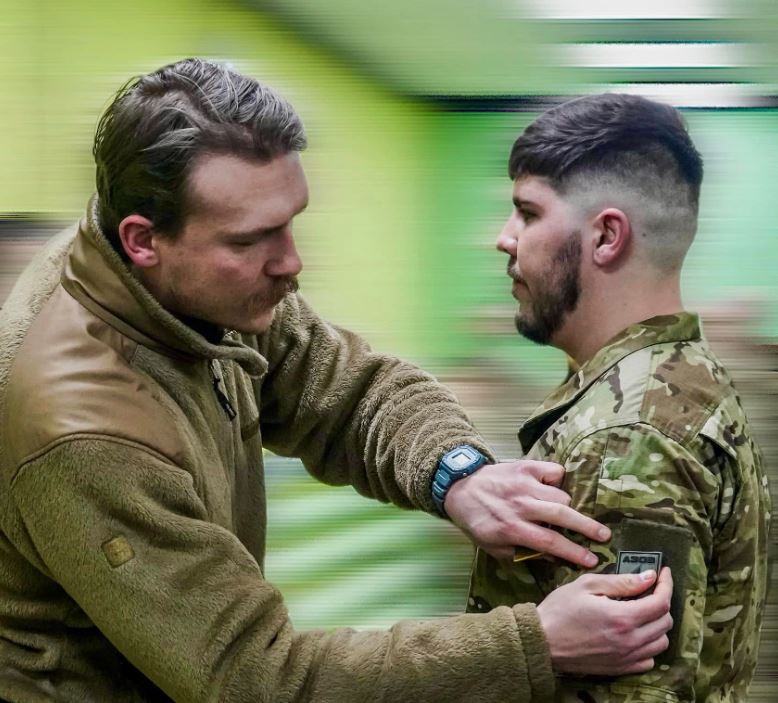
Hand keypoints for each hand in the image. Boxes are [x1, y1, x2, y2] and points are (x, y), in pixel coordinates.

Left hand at [444, 460, 609, 566]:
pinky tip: (553, 487)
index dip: (574, 552)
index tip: (592, 560)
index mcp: (512, 528)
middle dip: (587, 527)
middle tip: (604, 536)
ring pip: (561, 495)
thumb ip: (521, 553)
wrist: (460, 486)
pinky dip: (558, 479)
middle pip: (563, 515)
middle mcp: (521, 505)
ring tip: (566, 513)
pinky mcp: (526, 466)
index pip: (550, 542)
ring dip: (567, 506)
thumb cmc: (478, 520)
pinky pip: (554, 471)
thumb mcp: (493, 546)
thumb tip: (551, 558)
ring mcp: (524, 483)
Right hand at [537, 568, 673, 675]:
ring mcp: (626, 657)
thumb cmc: (560, 610)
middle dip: (662, 602)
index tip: (663, 573)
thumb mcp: (586, 585)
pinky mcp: (620, 668)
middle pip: (665, 622)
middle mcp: (630, 640)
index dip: (666, 585)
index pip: (661, 602)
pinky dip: (649, 646)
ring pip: (661, 642)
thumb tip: (649, 577)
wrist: (542, 641)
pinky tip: (635, 633)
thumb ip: (621, 582)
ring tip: (642, 611)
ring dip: (658, 625)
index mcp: (622, 617)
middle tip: (648, 590)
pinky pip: (649, 660)